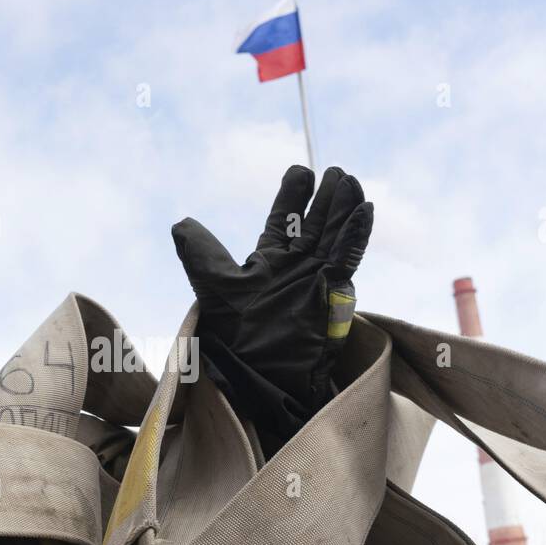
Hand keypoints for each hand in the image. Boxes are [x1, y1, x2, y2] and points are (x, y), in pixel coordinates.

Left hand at [172, 164, 372, 449]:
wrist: (258, 373)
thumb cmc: (234, 336)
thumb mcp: (212, 286)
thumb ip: (202, 253)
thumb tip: (182, 222)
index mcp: (269, 261)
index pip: (284, 220)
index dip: (292, 196)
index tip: (300, 172)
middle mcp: (296, 267)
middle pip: (315, 224)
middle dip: (325, 198)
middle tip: (335, 172)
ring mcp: (317, 278)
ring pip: (334, 236)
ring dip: (343, 209)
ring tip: (351, 180)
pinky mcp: (333, 293)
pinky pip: (347, 259)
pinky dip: (355, 235)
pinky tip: (364, 210)